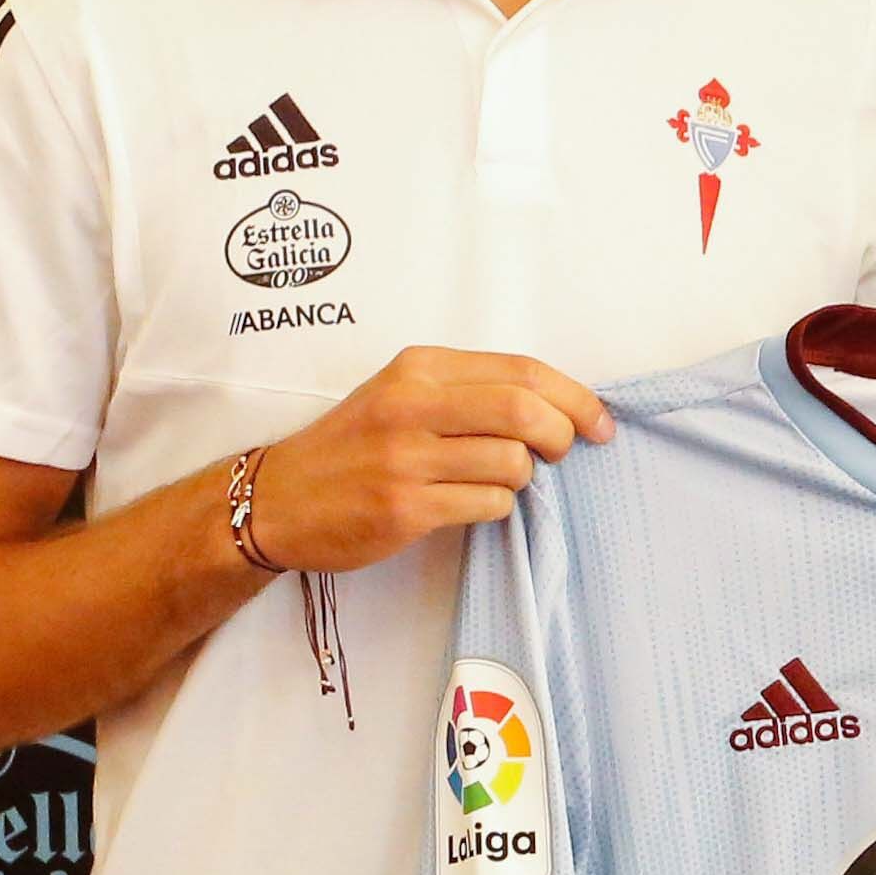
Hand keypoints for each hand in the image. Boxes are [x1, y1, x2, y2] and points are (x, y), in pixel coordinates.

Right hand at [245, 348, 611, 572]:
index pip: (522, 370)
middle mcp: (412, 404)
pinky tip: (472, 502)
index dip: (574, 396)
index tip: (597, 421)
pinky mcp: (405, 507)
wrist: (277, 498)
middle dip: (562, 435)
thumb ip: (469, 391)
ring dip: (522, 478)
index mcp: (418, 367)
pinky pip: (488, 504)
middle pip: (526, 411)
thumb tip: (558, 405)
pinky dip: (497, 506)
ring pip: (512, 463)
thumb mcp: (401, 393)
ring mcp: (406, 457)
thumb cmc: (353, 445)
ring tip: (498, 480)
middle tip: (562, 453)